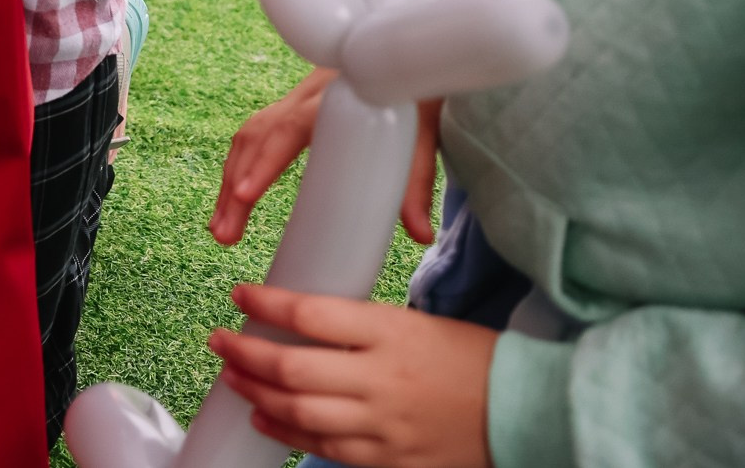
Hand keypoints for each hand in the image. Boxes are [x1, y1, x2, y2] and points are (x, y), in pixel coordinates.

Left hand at [209, 285, 495, 467]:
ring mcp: (383, 425)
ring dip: (255, 391)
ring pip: (299, 410)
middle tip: (218, 340)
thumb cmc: (470, 357)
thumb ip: (360, 326)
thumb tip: (300, 319)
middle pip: (292, 366)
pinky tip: (263, 416)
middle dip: (245, 352)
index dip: (266, 302)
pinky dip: (286, 431)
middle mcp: (381, 379)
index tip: (240, 294)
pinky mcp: (388, 459)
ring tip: (232, 375)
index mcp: (391, 332)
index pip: (311, 313)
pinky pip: (324, 447)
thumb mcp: (416, 322)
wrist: (526, 411)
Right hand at [213, 70, 441, 246]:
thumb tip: (420, 233)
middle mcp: (305, 94)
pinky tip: (234, 191)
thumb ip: (415, 183)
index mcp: (334, 98)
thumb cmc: (414, 90)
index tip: (244, 196)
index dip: (263, 162)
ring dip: (229, 179)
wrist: (403, 52)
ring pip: (248, 134)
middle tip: (223, 234)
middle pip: (256, 137)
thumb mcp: (423, 133)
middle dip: (233, 187)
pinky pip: (255, 131)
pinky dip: (239, 164)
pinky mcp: (292, 105)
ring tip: (221, 226)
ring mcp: (294, 97)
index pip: (288, 129)